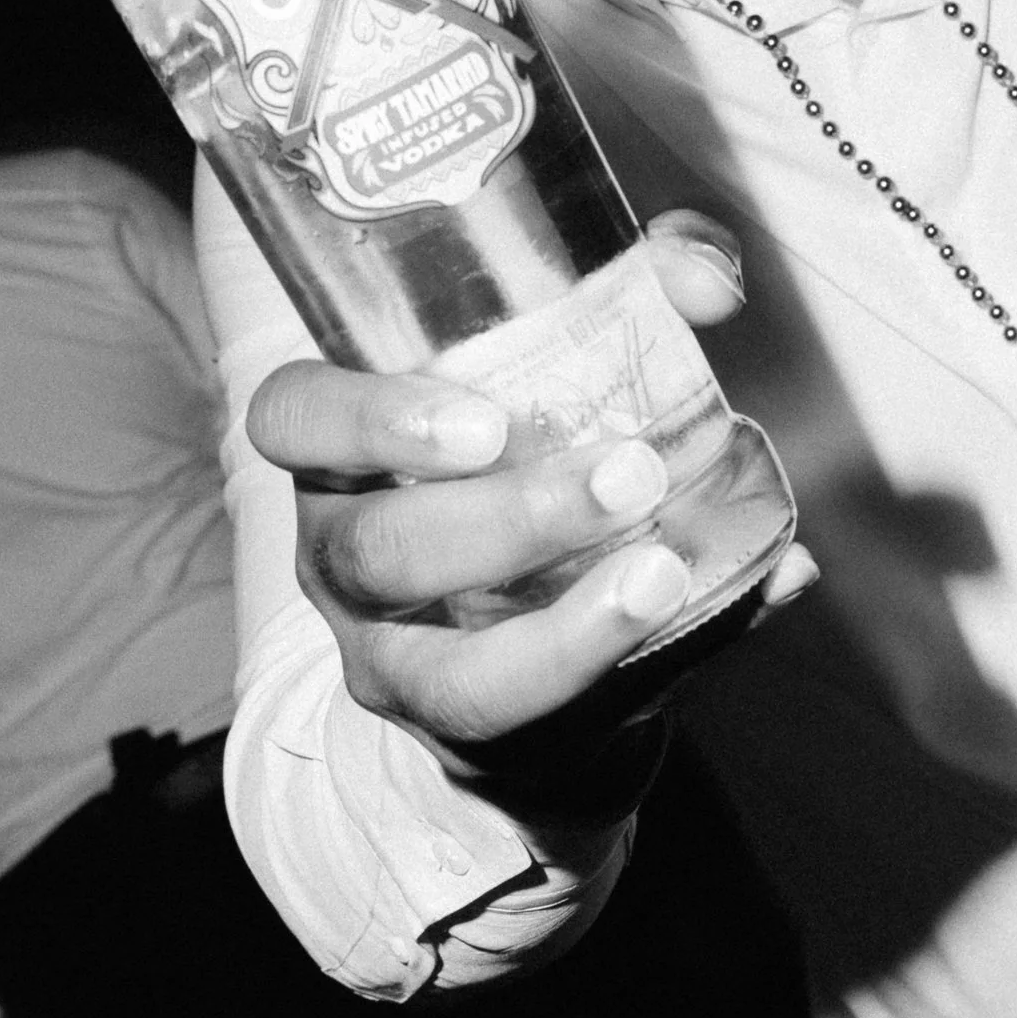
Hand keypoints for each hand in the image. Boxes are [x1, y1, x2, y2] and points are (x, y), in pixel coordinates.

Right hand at [243, 212, 810, 782]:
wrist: (522, 615)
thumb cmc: (529, 457)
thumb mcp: (554, 364)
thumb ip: (631, 294)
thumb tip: (705, 281)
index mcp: (343, 451)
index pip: (293, 418)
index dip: (368, 418)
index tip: (483, 423)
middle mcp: (344, 559)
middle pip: (378, 550)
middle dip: (509, 519)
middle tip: (627, 474)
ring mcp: (397, 661)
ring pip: (453, 672)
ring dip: (571, 626)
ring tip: (663, 570)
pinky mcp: (476, 736)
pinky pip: (546, 724)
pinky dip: (642, 664)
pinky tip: (723, 606)